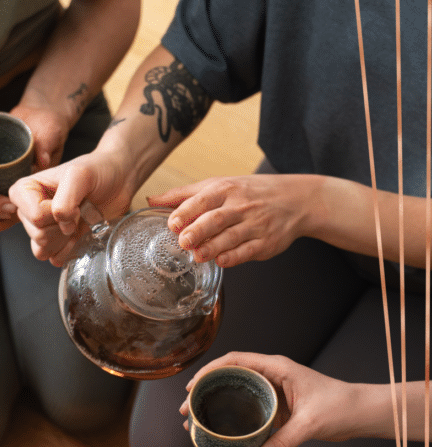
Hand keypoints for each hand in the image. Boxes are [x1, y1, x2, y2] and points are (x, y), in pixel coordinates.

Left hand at [0, 103, 71, 242]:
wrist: (42, 118)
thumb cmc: (50, 126)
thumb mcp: (51, 133)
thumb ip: (46, 145)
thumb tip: (43, 158)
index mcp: (37, 185)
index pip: (21, 207)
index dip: (5, 218)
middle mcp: (23, 190)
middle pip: (3, 212)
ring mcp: (11, 184)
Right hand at [9, 150, 131, 264]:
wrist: (119, 182)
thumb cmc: (98, 171)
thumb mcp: (80, 174)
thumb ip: (65, 197)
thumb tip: (60, 221)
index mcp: (25, 190)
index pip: (33, 216)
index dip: (54, 213)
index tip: (69, 200)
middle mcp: (29, 211)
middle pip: (38, 235)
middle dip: (62, 226)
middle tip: (77, 210)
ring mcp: (43, 230)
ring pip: (42, 251)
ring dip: (65, 239)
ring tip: (78, 221)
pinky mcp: (57, 245)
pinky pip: (56, 259)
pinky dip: (72, 250)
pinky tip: (80, 233)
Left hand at [153, 173, 327, 267]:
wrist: (294, 200)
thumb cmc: (250, 193)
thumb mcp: (219, 186)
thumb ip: (184, 195)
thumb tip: (151, 199)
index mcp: (226, 190)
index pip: (203, 199)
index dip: (186, 212)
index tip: (172, 223)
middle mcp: (240, 206)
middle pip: (217, 218)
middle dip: (199, 230)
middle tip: (183, 242)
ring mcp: (254, 224)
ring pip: (231, 237)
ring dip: (213, 247)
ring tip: (197, 255)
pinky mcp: (265, 242)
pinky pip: (248, 251)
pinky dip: (234, 256)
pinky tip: (221, 261)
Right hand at [179, 352, 360, 446]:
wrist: (360, 413)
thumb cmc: (340, 407)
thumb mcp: (308, 425)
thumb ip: (282, 443)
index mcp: (276, 368)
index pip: (234, 361)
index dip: (209, 371)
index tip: (192, 387)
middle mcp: (272, 376)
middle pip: (229, 377)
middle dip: (204, 392)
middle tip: (186, 411)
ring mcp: (274, 391)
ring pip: (237, 394)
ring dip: (216, 406)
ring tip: (196, 423)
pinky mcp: (278, 406)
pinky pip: (250, 410)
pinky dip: (233, 419)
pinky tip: (222, 432)